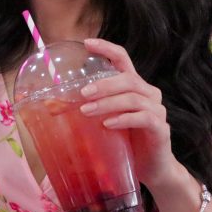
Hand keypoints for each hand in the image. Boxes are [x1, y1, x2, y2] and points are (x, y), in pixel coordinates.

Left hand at [78, 38, 181, 189]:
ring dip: (107, 103)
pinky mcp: (160, 128)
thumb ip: (87, 109)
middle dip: (103, 83)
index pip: (123, 59)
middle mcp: (148, 94)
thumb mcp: (103, 122)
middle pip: (128, 78)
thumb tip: (50, 106)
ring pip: (133, 97)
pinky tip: (107, 124)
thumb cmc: (124, 142)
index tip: (87, 43)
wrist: (151, 169)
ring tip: (86, 111)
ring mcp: (156, 110)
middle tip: (82, 93)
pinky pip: (143, 118)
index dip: (107, 48)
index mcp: (134, 86)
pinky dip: (124, 119)